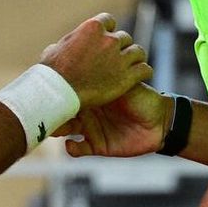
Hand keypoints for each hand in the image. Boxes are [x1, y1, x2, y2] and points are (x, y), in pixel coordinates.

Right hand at [40, 12, 152, 107]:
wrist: (59, 92)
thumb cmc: (53, 72)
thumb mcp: (56, 48)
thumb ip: (70, 42)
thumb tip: (67, 43)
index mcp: (93, 27)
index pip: (109, 20)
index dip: (108, 30)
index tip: (106, 39)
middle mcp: (109, 40)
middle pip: (124, 38)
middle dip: (120, 47)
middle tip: (116, 58)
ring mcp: (120, 58)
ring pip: (138, 51)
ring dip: (134, 58)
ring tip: (132, 65)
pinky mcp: (127, 77)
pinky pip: (145, 69)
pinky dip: (144, 71)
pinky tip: (140, 75)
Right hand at [54, 83, 170, 157]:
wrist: (160, 121)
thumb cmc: (143, 96)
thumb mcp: (123, 82)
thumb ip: (106, 74)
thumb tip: (87, 57)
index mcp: (92, 91)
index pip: (70, 89)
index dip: (59, 89)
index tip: (49, 88)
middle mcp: (87, 109)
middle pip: (63, 109)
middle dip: (54, 109)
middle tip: (47, 110)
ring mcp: (90, 128)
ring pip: (66, 128)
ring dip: (59, 128)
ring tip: (56, 128)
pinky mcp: (96, 145)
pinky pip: (78, 149)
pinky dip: (72, 148)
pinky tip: (71, 145)